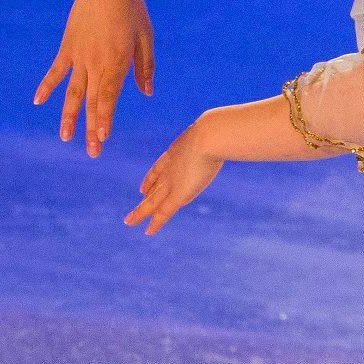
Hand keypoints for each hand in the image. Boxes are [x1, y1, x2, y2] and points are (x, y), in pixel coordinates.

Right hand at [36, 0, 153, 156]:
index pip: (110, 98)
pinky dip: (46, 86)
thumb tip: (146, 93)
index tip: (102, 138)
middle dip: (92, 128)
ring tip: (65, 137)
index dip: (105, 119)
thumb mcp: (146, 36)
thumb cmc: (131, 8)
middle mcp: (96, 64)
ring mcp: (79, 57)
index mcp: (118, 63)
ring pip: (72, 92)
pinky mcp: (68, 47)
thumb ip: (145, 66)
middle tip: (91, 152)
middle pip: (92, 102)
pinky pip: (56, 70)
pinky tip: (37, 102)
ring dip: (69, 116)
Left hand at [126, 115, 223, 234]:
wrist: (210, 137)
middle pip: (153, 186)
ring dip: (140, 212)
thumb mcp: (213, 132)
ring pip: (152, 201)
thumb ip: (219, 135)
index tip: (143, 188)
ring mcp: (172, 182)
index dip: (150, 179)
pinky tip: (148, 231)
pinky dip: (155, 223)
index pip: (159, 169)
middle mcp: (170, 169)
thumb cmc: (217, 132)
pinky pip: (163, 212)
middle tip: (135, 204)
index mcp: (176, 153)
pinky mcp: (178, 195)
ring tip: (130, 221)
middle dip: (145, 196)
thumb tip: (233, 131)